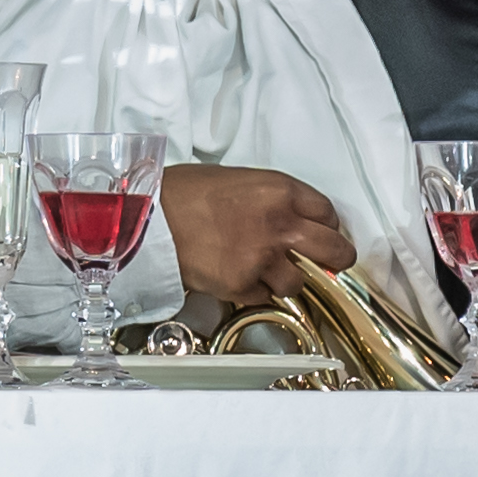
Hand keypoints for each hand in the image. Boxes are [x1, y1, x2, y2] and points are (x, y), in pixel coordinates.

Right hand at [156, 161, 351, 309]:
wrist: (142, 219)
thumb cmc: (178, 193)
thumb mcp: (232, 179)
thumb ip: (267, 198)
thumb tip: (286, 217)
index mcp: (279, 191)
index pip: (328, 213)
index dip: (325, 224)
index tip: (318, 231)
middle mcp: (280, 225)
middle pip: (336, 250)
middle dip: (335, 258)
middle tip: (327, 263)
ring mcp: (262, 258)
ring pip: (297, 282)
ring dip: (283, 279)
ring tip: (261, 272)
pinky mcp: (241, 285)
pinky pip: (262, 297)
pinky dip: (251, 291)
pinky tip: (234, 278)